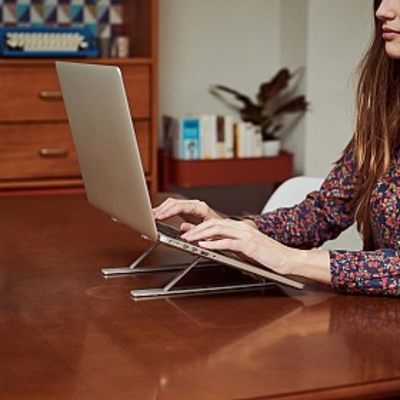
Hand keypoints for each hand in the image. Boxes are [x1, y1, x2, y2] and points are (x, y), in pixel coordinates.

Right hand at [153, 197, 221, 228]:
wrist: (224, 229)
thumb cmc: (218, 232)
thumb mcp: (208, 234)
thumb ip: (195, 231)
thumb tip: (183, 230)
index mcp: (201, 208)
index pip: (180, 207)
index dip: (168, 212)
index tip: (159, 217)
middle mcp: (195, 205)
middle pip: (174, 203)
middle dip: (161, 210)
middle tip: (150, 217)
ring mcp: (191, 206)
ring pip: (172, 203)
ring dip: (161, 209)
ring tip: (150, 217)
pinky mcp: (187, 210)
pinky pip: (173, 207)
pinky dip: (164, 211)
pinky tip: (157, 216)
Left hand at [180, 218, 295, 274]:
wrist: (287, 259)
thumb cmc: (269, 256)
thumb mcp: (246, 248)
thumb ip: (232, 244)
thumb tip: (216, 245)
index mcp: (241, 227)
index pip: (216, 223)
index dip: (200, 226)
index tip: (188, 231)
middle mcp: (242, 227)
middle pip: (214, 223)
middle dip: (196, 229)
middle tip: (184, 235)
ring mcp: (246, 234)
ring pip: (218, 229)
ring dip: (201, 234)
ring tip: (189, 239)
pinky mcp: (249, 244)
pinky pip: (227, 242)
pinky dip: (213, 243)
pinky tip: (204, 246)